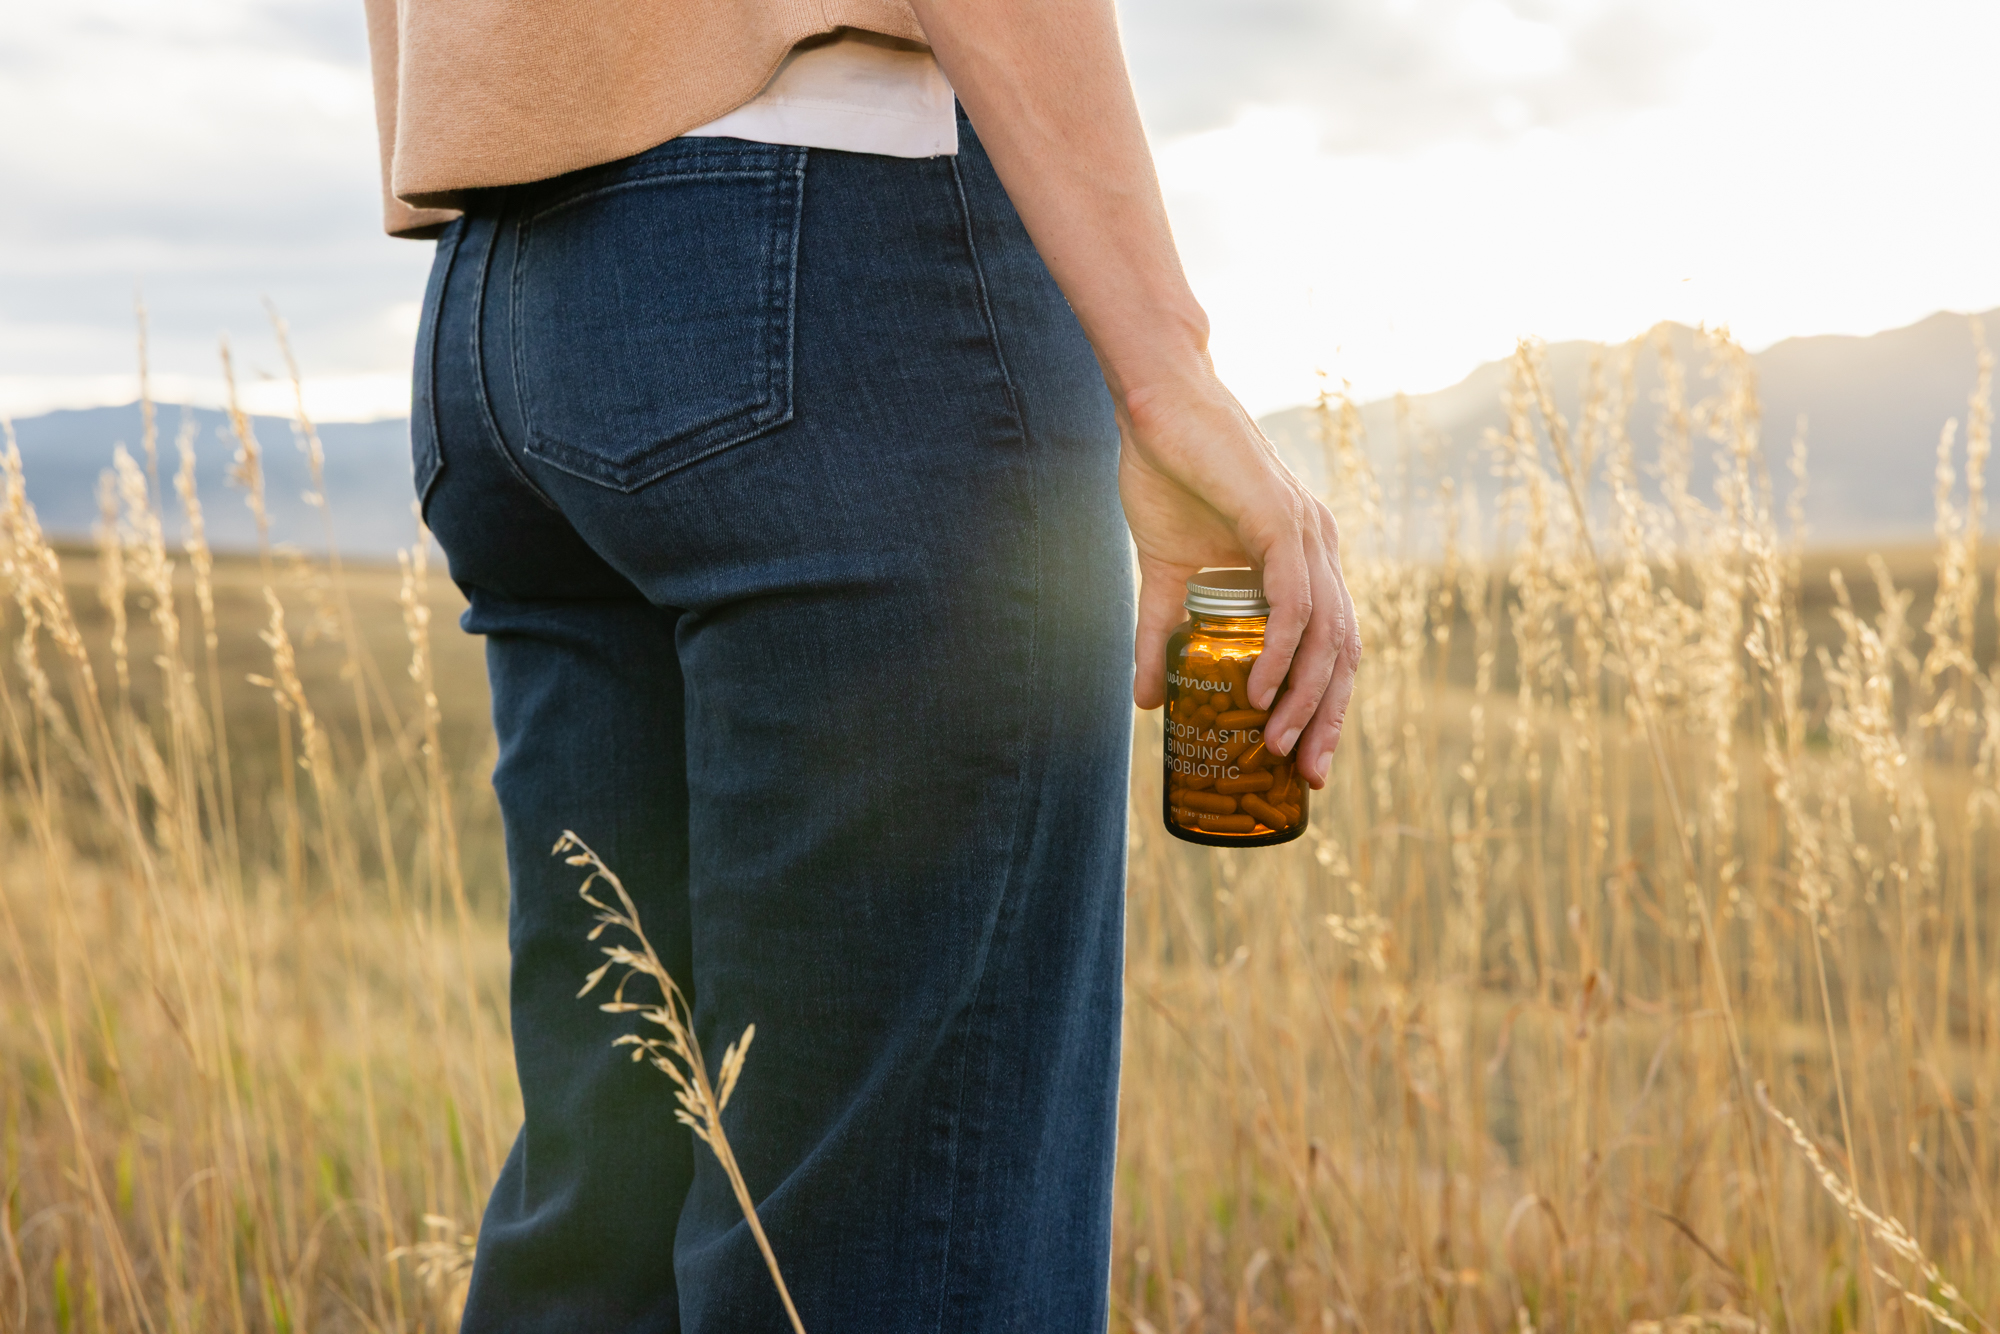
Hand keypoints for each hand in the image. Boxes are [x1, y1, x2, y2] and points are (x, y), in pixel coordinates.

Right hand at [1121, 371, 1361, 789]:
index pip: (1334, 647)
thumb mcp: (1164, 574)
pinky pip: (1295, 601)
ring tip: (1275, 743)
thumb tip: (1146, 704)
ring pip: (1326, 634)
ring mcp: (1307, 533)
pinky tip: (1261, 689)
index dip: (1327, 708)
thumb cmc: (1167, 474)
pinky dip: (1283, 651)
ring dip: (1306, 696)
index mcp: (1305, 560)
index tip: (1305, 762)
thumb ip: (1161, 636)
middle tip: (1304, 774)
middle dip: (1328, 718)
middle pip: (1345, 652)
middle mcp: (1321, 548)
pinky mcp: (1281, 520)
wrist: (1157, 405)